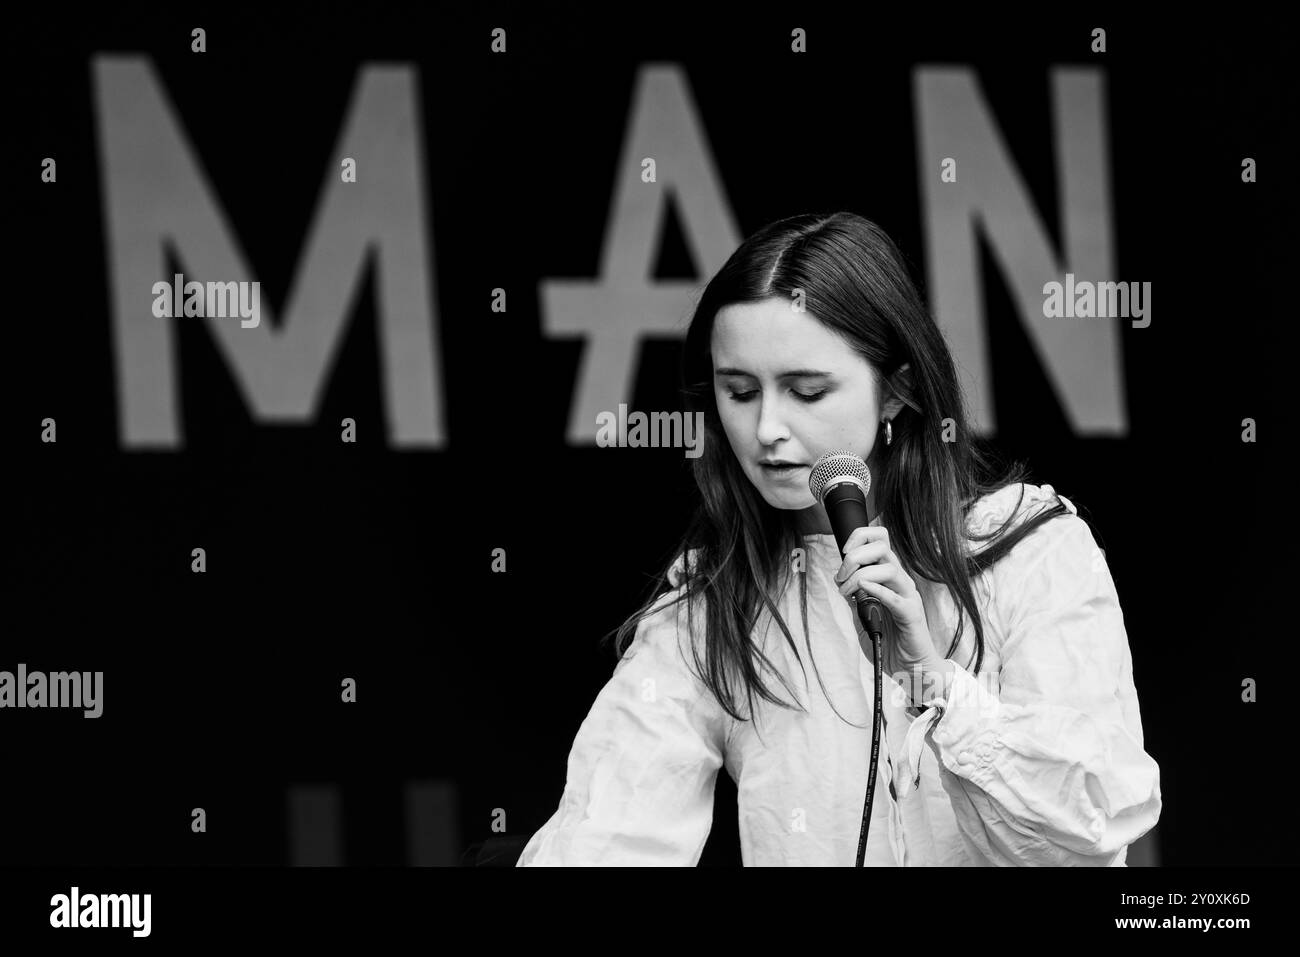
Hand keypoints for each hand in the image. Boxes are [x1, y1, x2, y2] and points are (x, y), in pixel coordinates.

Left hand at [834, 525, 941, 675]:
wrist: (910, 667)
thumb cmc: (888, 642)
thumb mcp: (863, 616)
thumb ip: (854, 598)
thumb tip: (840, 580)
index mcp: (890, 577)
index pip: (880, 540)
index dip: (860, 538)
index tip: (843, 552)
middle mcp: (900, 581)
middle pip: (881, 548)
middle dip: (854, 557)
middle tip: (841, 578)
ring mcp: (908, 596)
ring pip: (888, 568)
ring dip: (860, 575)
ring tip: (846, 592)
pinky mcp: (911, 614)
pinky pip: (895, 597)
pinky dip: (877, 589)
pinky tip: (862, 590)